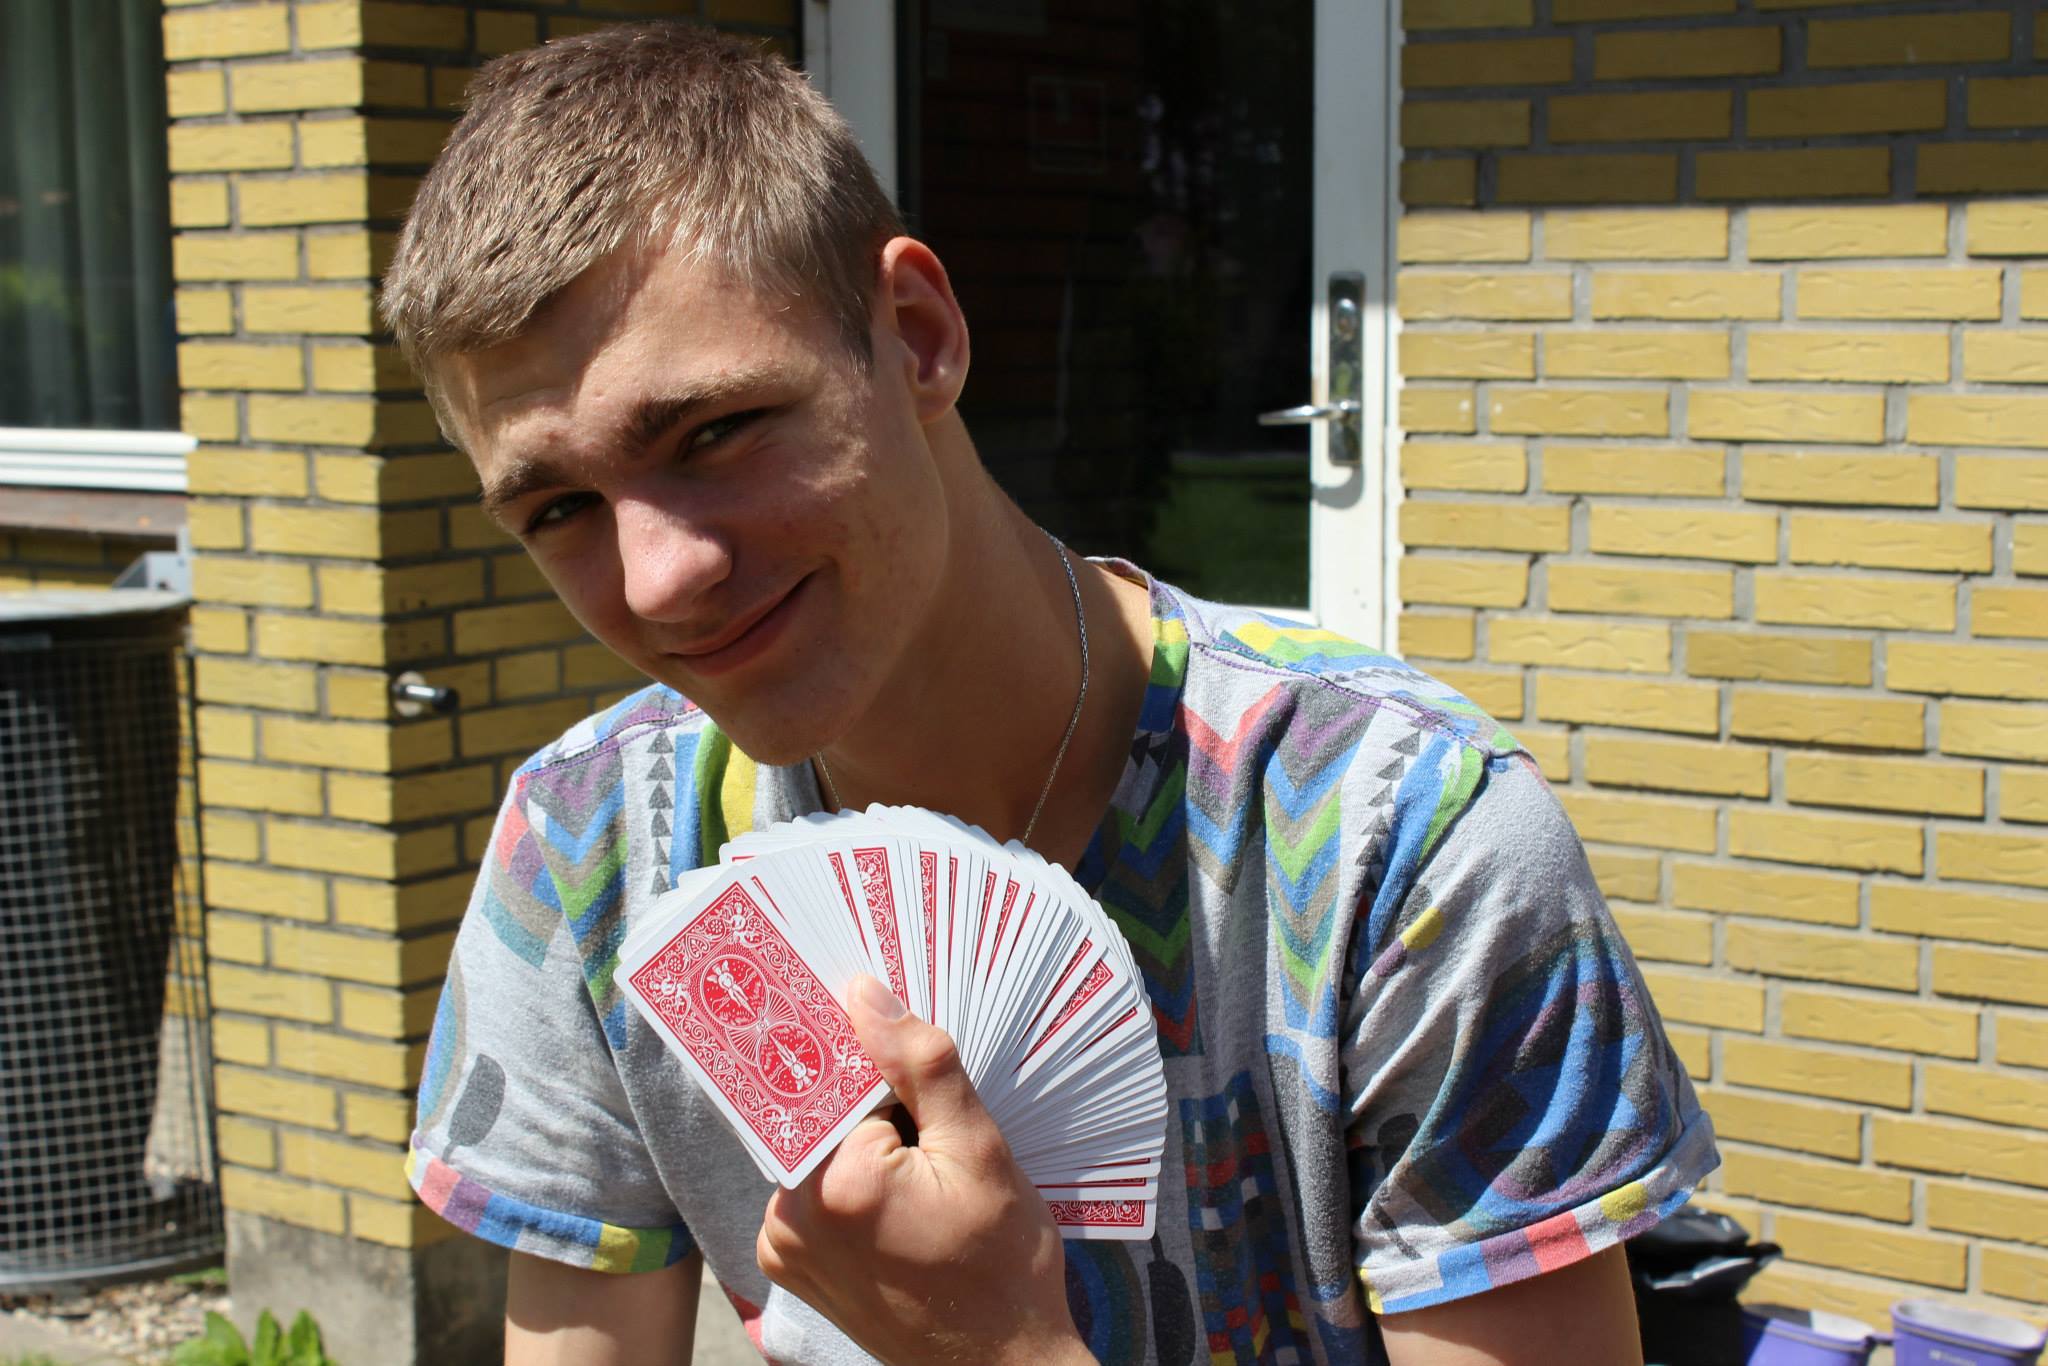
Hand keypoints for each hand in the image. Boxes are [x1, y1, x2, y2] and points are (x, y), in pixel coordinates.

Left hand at [756, 975, 1089, 1365]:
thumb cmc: (1003, 1268)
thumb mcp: (980, 1151)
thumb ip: (920, 1065)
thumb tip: (862, 994)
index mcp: (837, 1184)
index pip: (839, 1075)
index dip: (880, 1066)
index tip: (906, 1064)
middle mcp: (790, 1217)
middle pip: (824, 1111)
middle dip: (877, 1107)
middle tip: (932, 1142)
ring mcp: (782, 1245)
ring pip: (819, 1147)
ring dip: (865, 1144)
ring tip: (925, 1180)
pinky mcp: (787, 1264)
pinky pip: (811, 1189)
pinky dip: (851, 1181)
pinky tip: (903, 1206)